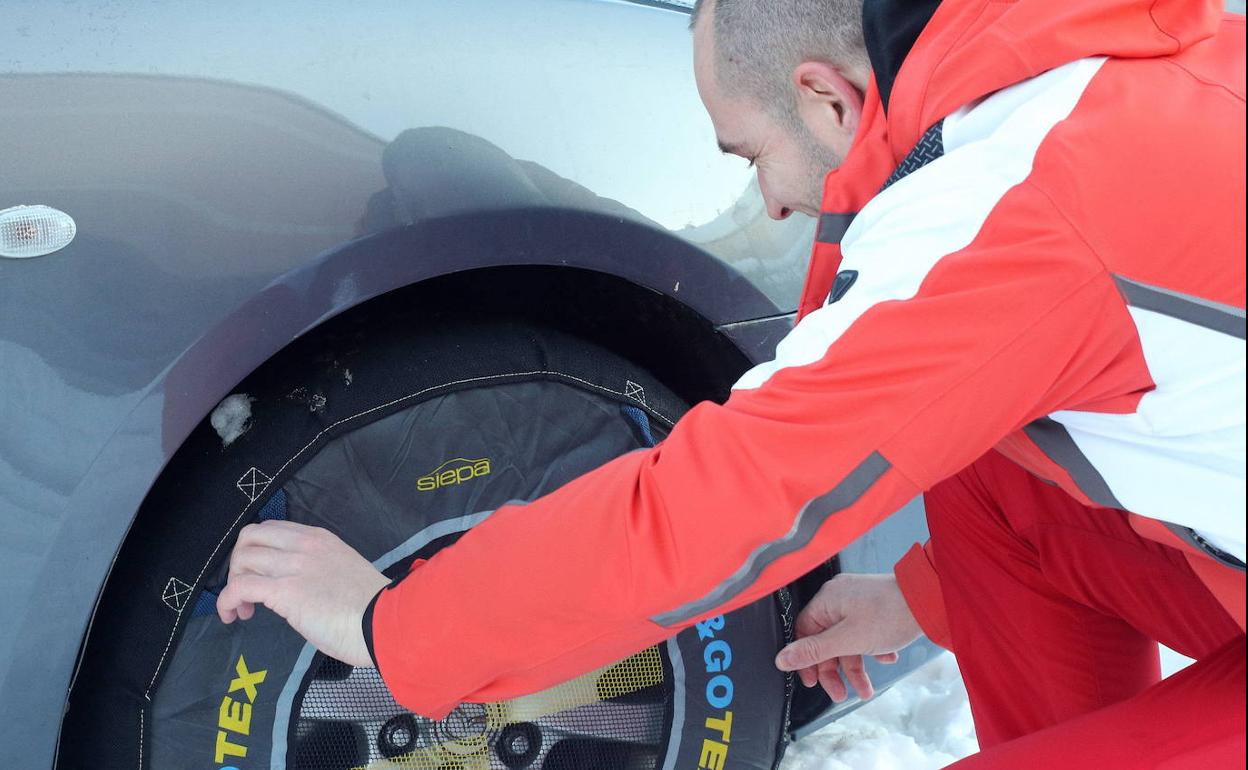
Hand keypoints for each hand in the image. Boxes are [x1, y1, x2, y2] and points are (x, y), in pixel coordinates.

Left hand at [217, 520, 389, 667]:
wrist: (384, 622)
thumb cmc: (372, 607)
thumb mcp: (344, 571)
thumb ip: (318, 570)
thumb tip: (298, 588)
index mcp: (320, 539)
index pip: (273, 529)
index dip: (257, 551)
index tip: (261, 576)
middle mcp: (304, 545)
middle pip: (249, 537)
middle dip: (238, 563)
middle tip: (246, 590)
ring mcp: (293, 566)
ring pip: (241, 559)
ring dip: (232, 584)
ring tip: (243, 609)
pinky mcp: (284, 591)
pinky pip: (238, 586)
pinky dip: (227, 601)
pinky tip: (234, 615)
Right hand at [775, 573, 921, 701]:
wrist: (931, 599)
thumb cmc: (889, 615)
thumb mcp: (848, 640)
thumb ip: (814, 651)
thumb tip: (781, 659)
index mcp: (827, 601)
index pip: (804, 632)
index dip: (806, 659)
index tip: (811, 681)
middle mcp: (839, 598)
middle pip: (826, 640)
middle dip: (834, 670)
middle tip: (840, 694)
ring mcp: (859, 602)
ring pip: (848, 640)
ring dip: (855, 667)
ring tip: (866, 691)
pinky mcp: (876, 607)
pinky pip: (865, 633)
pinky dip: (872, 651)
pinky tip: (886, 660)